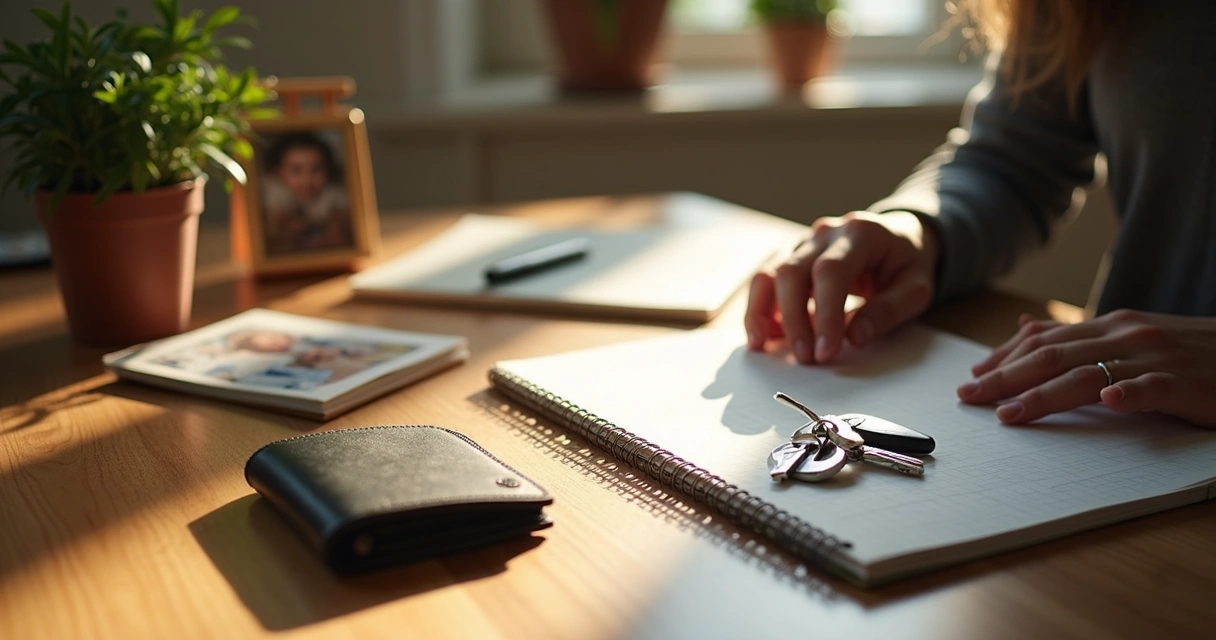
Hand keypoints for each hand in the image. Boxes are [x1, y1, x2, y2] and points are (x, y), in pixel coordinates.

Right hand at [745, 211, 939, 363]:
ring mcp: (804, 245)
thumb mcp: (916, 288)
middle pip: (792, 271)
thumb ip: (888, 311)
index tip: (826, 350)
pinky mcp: (791, 260)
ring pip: (769, 274)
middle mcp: (825, 235)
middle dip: (794, 319)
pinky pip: (765, 283)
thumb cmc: (906, 263)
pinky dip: (760, 310)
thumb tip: (854, 337)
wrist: (898, 238)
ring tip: (762, 346)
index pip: (831, 271)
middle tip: (806, 357)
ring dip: (762, 313)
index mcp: (860, 233)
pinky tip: (765, 337)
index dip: (825, 313)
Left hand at [958, 310, 1215, 426]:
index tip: (972, 377)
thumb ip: (1078, 337)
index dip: (1004, 358)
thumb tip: (1024, 328)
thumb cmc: (1188, 351)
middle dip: (1006, 377)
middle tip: (969, 397)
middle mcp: (1126, 336)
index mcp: (1110, 326)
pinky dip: (1127, 394)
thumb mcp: (1129, 336)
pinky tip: (1107, 404)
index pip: (1045, 341)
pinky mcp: (1185, 382)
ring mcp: (1155, 358)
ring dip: (1044, 394)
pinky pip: (1152, 388)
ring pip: (1088, 374)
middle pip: (1054, 356)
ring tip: (1009, 413)